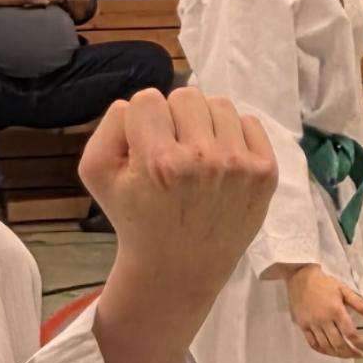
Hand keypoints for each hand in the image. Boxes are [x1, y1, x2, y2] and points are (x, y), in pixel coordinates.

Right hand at [80, 85, 273, 285]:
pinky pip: (249, 122)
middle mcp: (202, 159)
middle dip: (174, 119)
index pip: (148, 99)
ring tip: (196, 156)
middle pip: (186, 96)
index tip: (146, 148)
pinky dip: (233, 135)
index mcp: (158, 161)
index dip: (143, 121)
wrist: (179, 267)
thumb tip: (139, 103)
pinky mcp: (264, 172)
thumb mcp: (97, 175)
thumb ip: (109, 125)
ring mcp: (238, 165)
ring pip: (219, 105)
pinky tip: (221, 163)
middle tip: (172, 152)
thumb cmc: (136, 218)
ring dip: (204, 124)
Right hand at [286, 263, 362, 360]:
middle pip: (338, 343)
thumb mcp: (344, 289)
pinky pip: (313, 343)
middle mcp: (324, 319)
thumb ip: (358, 303)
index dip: (359, 344)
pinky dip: (323, 351)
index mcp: (336, 310)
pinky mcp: (303, 326)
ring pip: (326, 346)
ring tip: (346, 355)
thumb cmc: (324, 283)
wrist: (301, 277)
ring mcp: (312, 324)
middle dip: (350, 352)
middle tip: (357, 354)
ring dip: (337, 354)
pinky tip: (330, 352)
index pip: (350, 333)